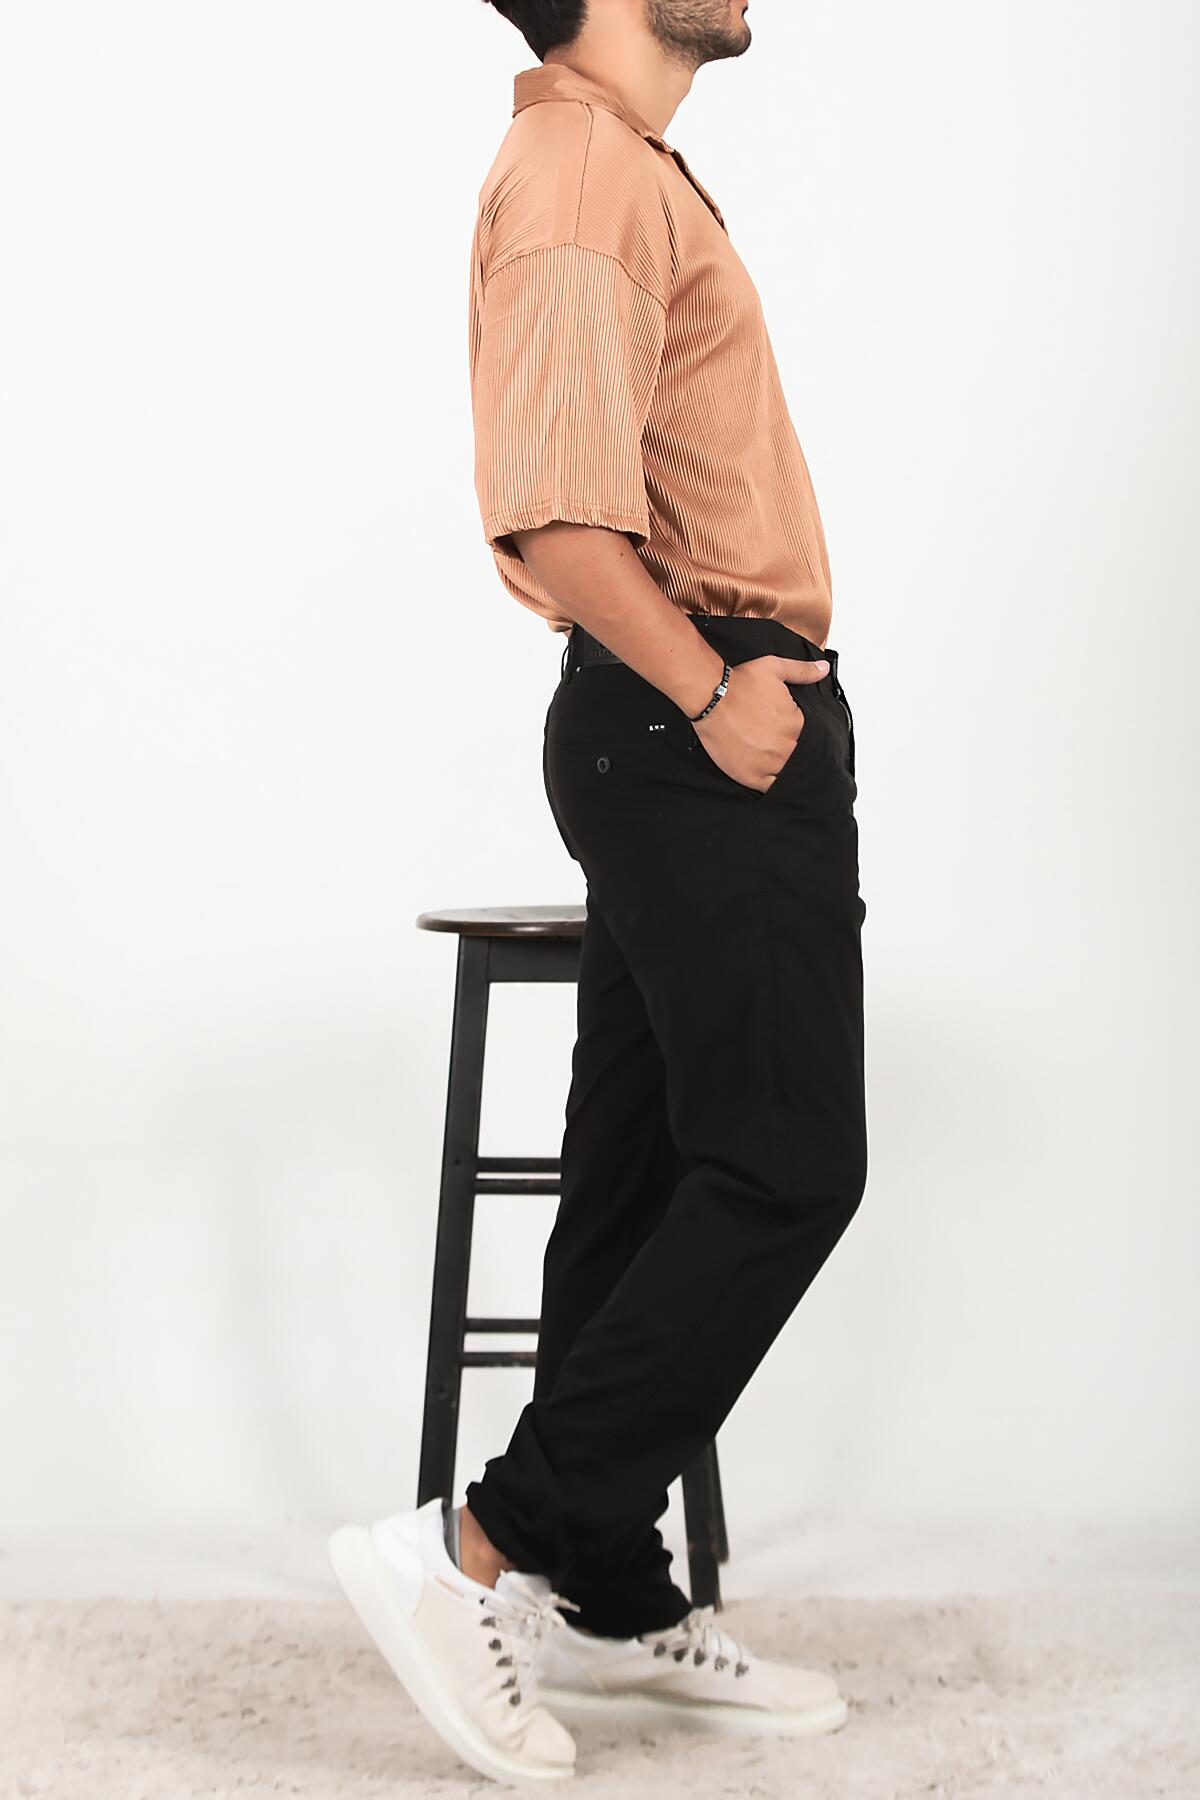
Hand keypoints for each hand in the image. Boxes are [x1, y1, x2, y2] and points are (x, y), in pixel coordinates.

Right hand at [693, 654, 828, 792]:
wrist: (710, 696)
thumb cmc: (739, 684)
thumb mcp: (775, 669)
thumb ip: (802, 671)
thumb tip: (823, 670)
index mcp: (796, 724)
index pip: (805, 735)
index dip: (792, 730)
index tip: (779, 726)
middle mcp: (785, 746)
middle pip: (795, 754)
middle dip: (785, 747)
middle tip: (769, 739)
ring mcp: (768, 764)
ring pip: (785, 772)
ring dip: (779, 766)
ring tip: (765, 754)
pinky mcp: (751, 776)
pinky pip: (769, 787)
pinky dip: (770, 783)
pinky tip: (764, 773)